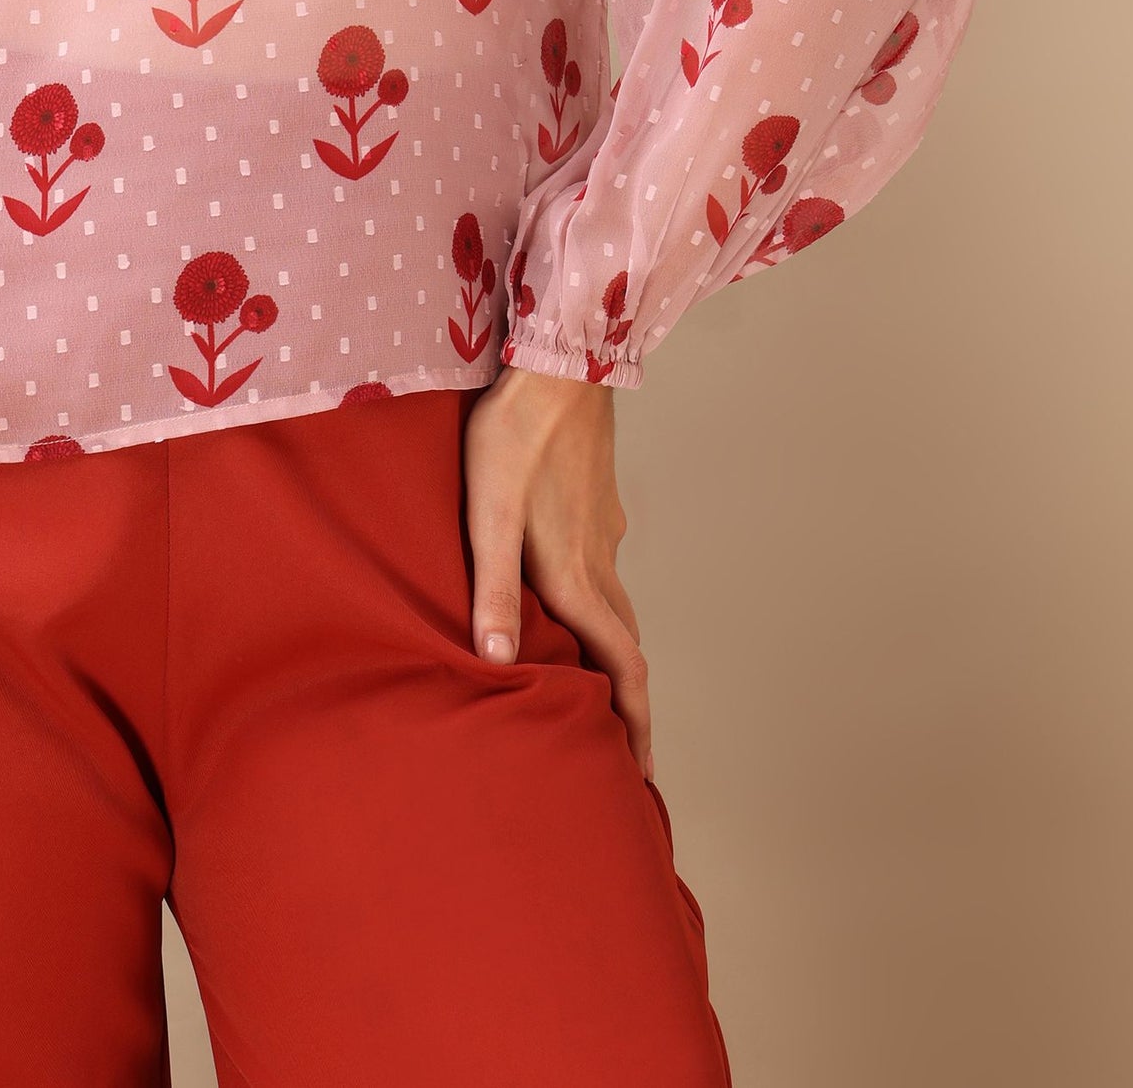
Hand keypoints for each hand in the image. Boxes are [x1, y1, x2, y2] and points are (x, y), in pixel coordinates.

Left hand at [463, 366, 653, 781]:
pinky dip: (604, 603)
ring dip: (617, 651)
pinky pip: (609, 567)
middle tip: (627, 745)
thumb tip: (498, 664)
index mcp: (575, 574)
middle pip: (627, 644)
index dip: (633, 722)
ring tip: (601, 683)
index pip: (619, 666)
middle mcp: (601, 559)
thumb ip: (491, 587)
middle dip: (629, 700)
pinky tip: (576, 592)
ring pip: (619, 604)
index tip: (644, 772)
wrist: (560, 359)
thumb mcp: (488, 512)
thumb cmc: (513, 433)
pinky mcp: (600, 499)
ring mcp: (605, 527)